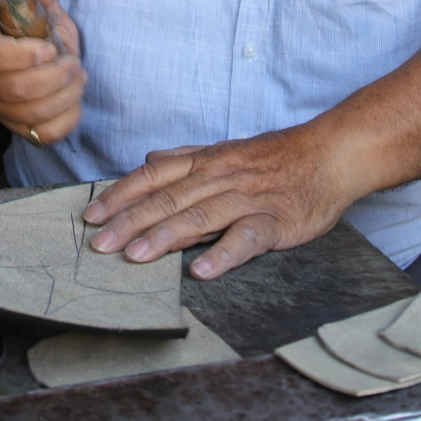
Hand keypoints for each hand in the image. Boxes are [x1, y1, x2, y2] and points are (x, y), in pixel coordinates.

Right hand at [0, 0, 84, 144]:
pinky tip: (75, 101)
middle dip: (57, 76)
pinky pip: (44, 134)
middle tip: (74, 63)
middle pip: (21, 90)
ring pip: (34, 113)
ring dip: (66, 96)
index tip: (49, 48)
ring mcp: (3, 108)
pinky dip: (66, 121)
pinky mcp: (20, 126)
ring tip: (78, 78)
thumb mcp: (26, 9)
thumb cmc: (15, 34)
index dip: (25, 55)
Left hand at [80, 129, 357, 279]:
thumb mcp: (227, 149)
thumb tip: (150, 159)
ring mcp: (246, 199)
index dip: (120, 195)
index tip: (90, 215)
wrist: (330, 155)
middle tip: (97, 244)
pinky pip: (245, 238)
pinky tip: (200, 272)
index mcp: (205, 161)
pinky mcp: (274, 221)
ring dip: (163, 236)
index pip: (153, 176)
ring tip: (134, 256)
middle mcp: (220, 178)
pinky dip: (222, 254)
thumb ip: (187, 157)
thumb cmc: (277, 156)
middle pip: (167, 199)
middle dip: (128, 221)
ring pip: (199, 217)